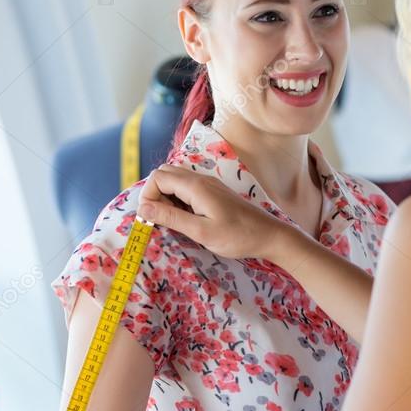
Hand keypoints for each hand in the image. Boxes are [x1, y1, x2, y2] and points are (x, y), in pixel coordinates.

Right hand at [137, 164, 292, 259]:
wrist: (268, 235)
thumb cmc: (236, 236)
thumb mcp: (201, 231)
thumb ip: (171, 217)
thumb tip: (142, 208)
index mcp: (195, 186)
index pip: (157, 177)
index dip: (148, 196)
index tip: (151, 218)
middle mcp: (200, 179)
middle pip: (164, 173)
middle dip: (154, 193)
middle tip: (160, 218)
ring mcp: (207, 184)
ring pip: (175, 179)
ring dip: (166, 196)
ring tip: (173, 220)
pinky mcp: (213, 192)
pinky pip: (186, 187)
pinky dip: (178, 199)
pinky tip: (186, 218)